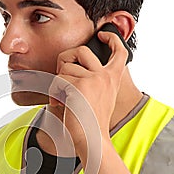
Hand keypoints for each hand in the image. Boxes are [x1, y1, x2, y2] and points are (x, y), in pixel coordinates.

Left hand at [49, 31, 128, 155]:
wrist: (91, 139)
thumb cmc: (91, 122)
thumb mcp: (101, 97)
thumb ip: (93, 79)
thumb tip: (70, 65)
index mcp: (112, 78)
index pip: (119, 51)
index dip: (112, 39)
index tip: (103, 35)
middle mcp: (104, 75)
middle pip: (81, 50)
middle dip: (66, 58)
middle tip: (62, 74)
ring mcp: (92, 79)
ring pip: (65, 68)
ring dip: (58, 84)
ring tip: (63, 99)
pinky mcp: (78, 85)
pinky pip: (57, 80)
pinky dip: (54, 93)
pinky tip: (60, 105)